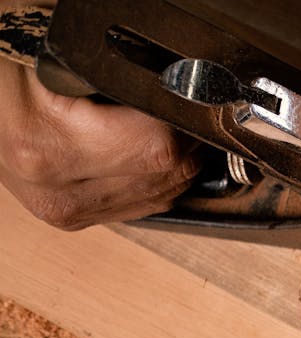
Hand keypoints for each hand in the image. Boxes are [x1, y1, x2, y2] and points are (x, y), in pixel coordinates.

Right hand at [0, 60, 199, 229]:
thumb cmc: (7, 75)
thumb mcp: (58, 60)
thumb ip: (120, 78)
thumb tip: (181, 88)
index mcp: (50, 148)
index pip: (159, 147)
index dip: (184, 119)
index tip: (188, 98)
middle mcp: (58, 191)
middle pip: (167, 176)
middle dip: (187, 141)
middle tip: (183, 110)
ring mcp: (65, 211)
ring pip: (163, 196)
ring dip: (178, 164)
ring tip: (165, 128)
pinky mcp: (70, 219)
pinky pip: (142, 207)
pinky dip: (157, 181)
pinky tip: (146, 155)